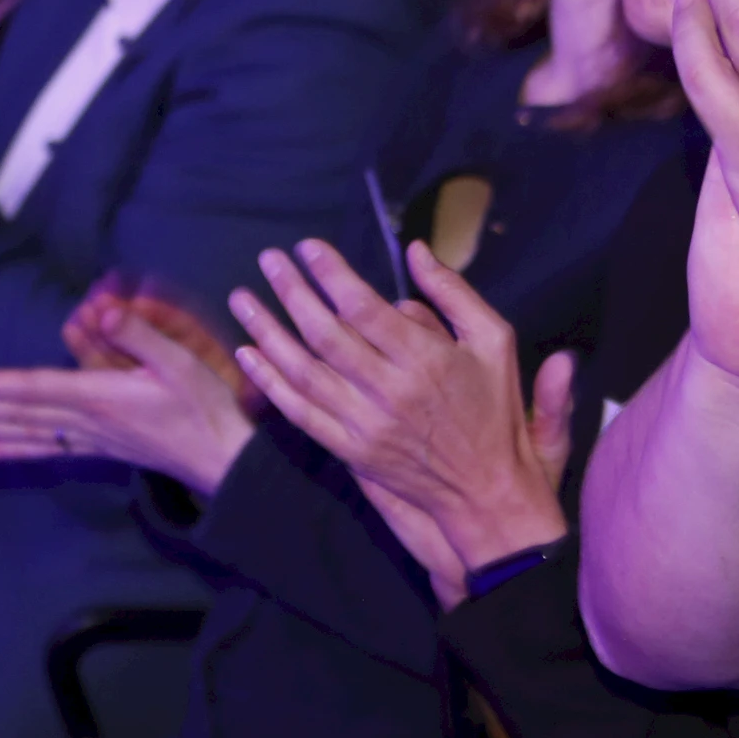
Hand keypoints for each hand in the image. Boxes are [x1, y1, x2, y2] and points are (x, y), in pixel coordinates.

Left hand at [0, 302, 258, 495]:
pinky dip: (19, 449)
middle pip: (18, 413)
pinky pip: (51, 449)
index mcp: (99, 397)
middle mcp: (87, 421)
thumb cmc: (205, 407)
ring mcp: (93, 438)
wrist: (223, 458)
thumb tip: (102, 309)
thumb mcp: (179, 362)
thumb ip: (139, 336)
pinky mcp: (103, 449)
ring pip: (27, 431)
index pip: (32, 389)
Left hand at [229, 237, 571, 576]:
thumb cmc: (494, 409)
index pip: (363, 307)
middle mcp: (391, 391)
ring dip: (267, 332)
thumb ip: (455, 294)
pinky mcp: (352, 450)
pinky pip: (300, 413)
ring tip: (243, 298)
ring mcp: (367, 424)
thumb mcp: (495, 342)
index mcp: (427, 360)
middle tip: (269, 259)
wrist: (488, 490)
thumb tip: (415, 251)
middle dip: (291, 291)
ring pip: (304, 371)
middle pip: (325, 334)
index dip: (330, 273)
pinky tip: (249, 355)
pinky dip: (271, 383)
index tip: (308, 247)